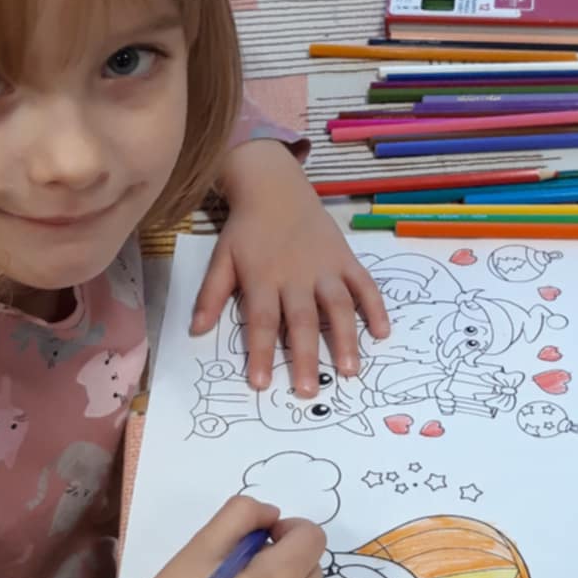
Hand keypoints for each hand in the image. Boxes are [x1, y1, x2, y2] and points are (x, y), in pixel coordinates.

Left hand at [195, 140, 389, 395]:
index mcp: (263, 278)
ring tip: (350, 371)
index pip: (261, 321)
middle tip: (310, 391)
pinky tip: (382, 333)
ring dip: (346, 339)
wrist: (275, 186)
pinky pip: (365, 285)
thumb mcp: (222, 259)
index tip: (261, 383)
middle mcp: (296, 275)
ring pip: (338, 306)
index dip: (260, 353)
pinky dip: (375, 307)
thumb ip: (211, 295)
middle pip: (302, 321)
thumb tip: (195, 331)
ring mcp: (325, 267)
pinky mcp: (345, 258)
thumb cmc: (247, 229)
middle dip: (305, 357)